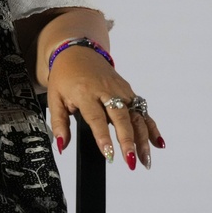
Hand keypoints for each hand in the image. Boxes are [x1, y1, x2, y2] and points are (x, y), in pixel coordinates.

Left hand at [45, 47, 163, 169]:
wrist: (77, 52)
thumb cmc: (65, 76)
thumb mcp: (54, 98)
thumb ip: (58, 123)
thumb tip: (61, 145)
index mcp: (85, 92)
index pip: (96, 117)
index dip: (103, 137)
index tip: (109, 154)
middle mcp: (106, 90)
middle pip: (120, 116)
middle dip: (127, 140)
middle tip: (130, 160)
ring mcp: (120, 90)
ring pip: (135, 115)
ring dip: (143, 138)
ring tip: (145, 160)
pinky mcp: (128, 91)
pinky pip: (142, 110)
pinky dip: (151, 127)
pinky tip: (157, 143)